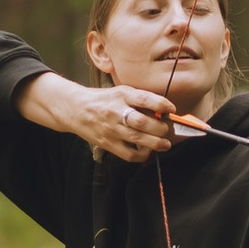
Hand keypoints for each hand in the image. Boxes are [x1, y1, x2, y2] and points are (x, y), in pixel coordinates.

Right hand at [20, 72, 178, 159]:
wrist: (75, 109)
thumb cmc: (103, 100)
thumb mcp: (120, 92)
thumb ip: (139, 99)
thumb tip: (162, 111)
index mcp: (121, 95)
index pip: (144, 99)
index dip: (162, 104)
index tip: (172, 109)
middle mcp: (116, 112)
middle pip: (143, 122)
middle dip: (160, 128)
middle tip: (166, 129)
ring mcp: (111, 129)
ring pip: (138, 140)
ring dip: (156, 143)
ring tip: (165, 144)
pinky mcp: (108, 144)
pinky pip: (129, 154)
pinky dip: (142, 155)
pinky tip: (147, 151)